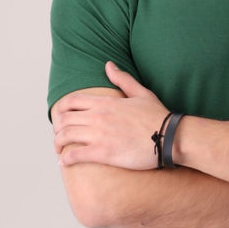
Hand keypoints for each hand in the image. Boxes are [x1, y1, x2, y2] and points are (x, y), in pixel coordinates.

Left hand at [53, 62, 168, 168]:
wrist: (171, 137)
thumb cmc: (158, 117)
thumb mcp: (141, 93)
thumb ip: (122, 79)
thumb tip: (108, 64)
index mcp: (105, 102)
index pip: (71, 101)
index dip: (61, 110)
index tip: (61, 118)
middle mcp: (98, 116)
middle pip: (64, 119)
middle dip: (58, 128)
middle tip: (60, 136)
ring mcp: (99, 135)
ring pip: (65, 136)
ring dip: (58, 144)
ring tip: (60, 151)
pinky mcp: (103, 153)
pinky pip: (75, 155)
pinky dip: (65, 159)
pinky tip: (64, 163)